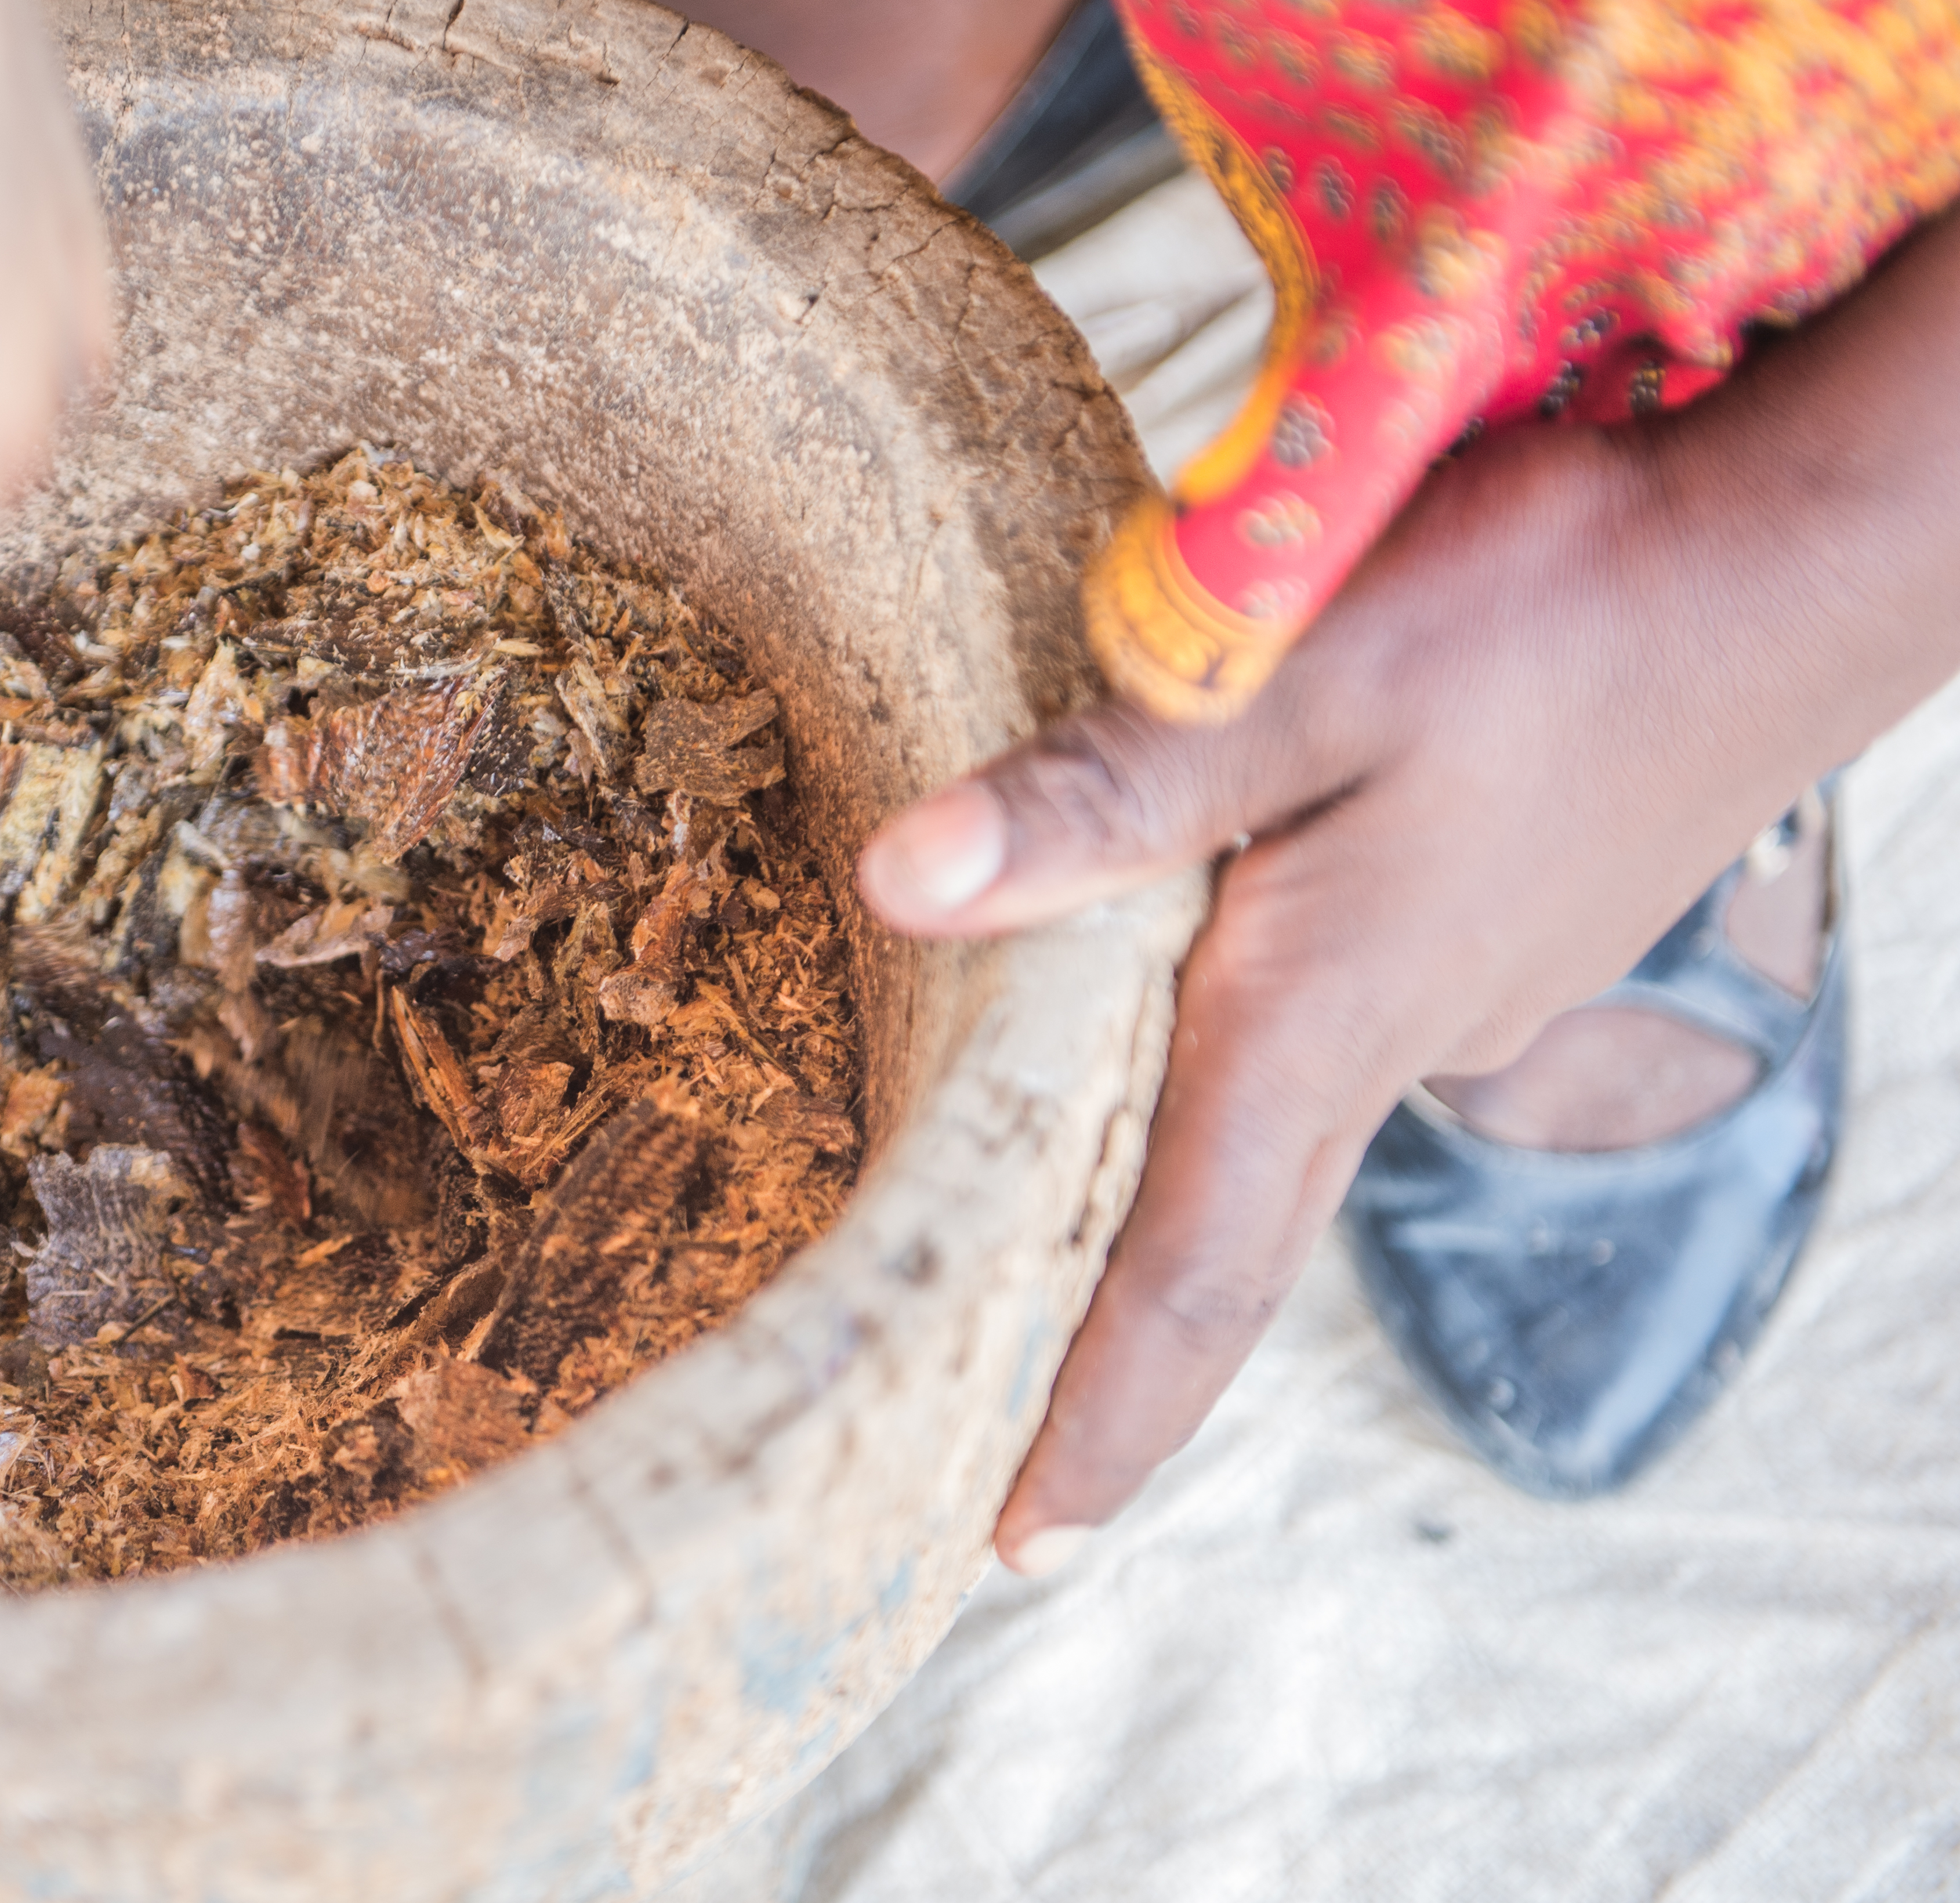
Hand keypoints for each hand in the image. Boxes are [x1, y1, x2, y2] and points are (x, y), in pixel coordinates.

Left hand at [859, 214, 1959, 1572]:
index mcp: (1321, 1017)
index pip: (1185, 1278)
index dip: (1097, 1421)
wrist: (1802, 552)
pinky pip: (1341, 1031)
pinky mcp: (1500, 925)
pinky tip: (1201, 994)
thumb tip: (901, 882)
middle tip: (1021, 1465)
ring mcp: (1465, 992)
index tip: (1015, 1544)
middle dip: (1123, 1361)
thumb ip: (1104, 793)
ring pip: (1279, 1125)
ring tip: (1056, 1239)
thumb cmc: (1564, 605)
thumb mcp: (1292, 675)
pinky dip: (1248, 1060)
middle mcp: (1396, 1041)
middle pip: (1229, 1242)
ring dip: (1174, 1196)